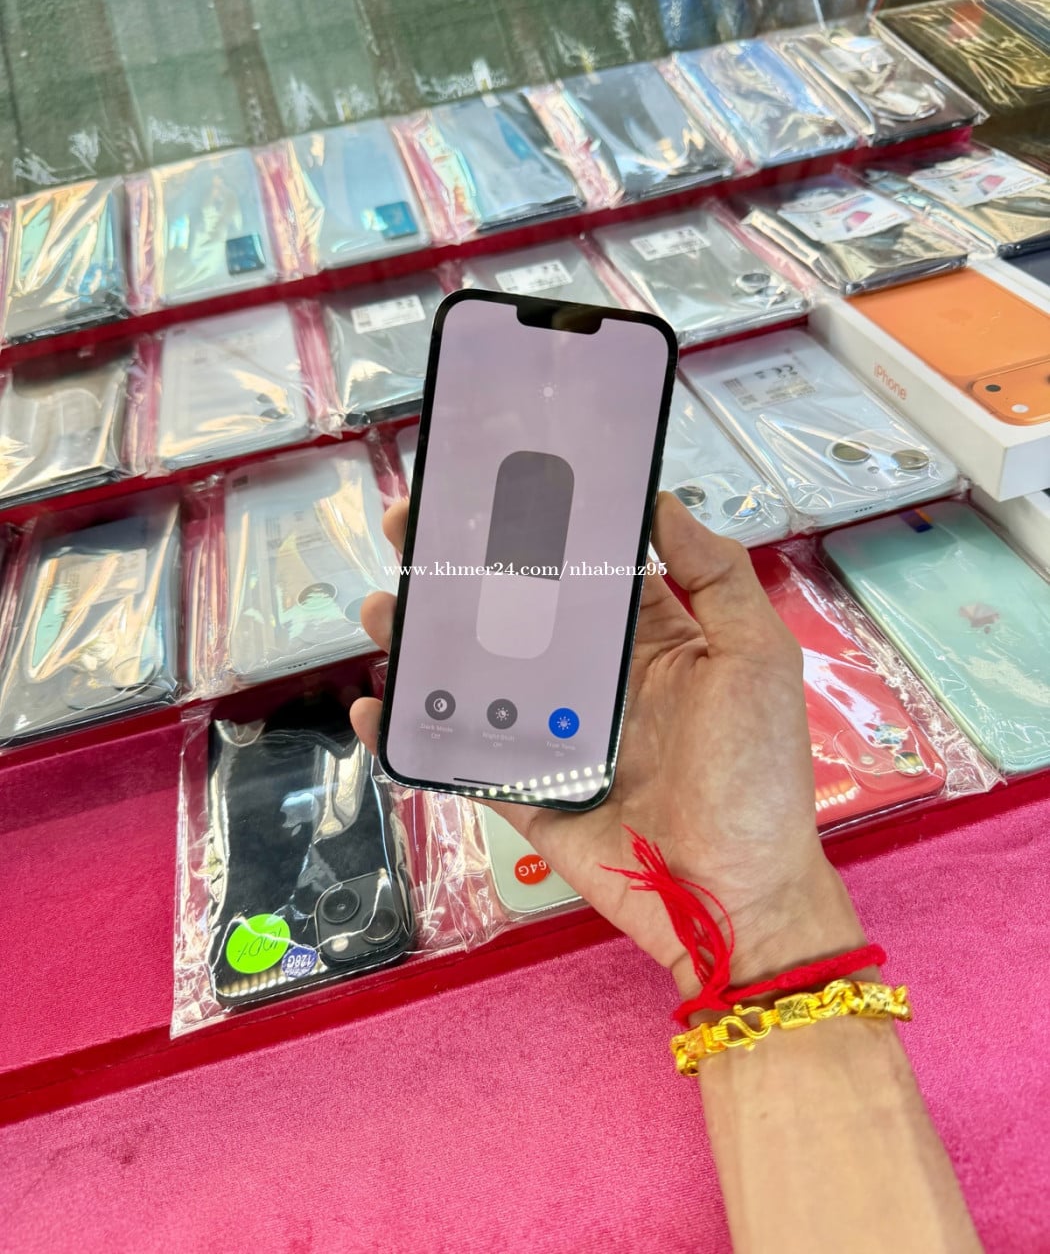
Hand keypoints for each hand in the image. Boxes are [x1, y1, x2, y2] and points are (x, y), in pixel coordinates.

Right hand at [351, 493, 865, 1000]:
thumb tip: (663, 502)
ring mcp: (555, 736)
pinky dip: (413, 733)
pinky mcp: (525, 791)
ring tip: (383, 610)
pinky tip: (376, 706)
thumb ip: (717, 578)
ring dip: (424, 643)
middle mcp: (596, 681)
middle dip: (459, 573)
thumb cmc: (756, 774)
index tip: (487, 491)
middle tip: (410, 532)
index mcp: (650, 643)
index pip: (581, 572)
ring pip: (476, 678)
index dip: (534, 530)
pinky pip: (461, 755)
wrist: (734, 898)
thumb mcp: (755, 659)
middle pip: (514, 615)